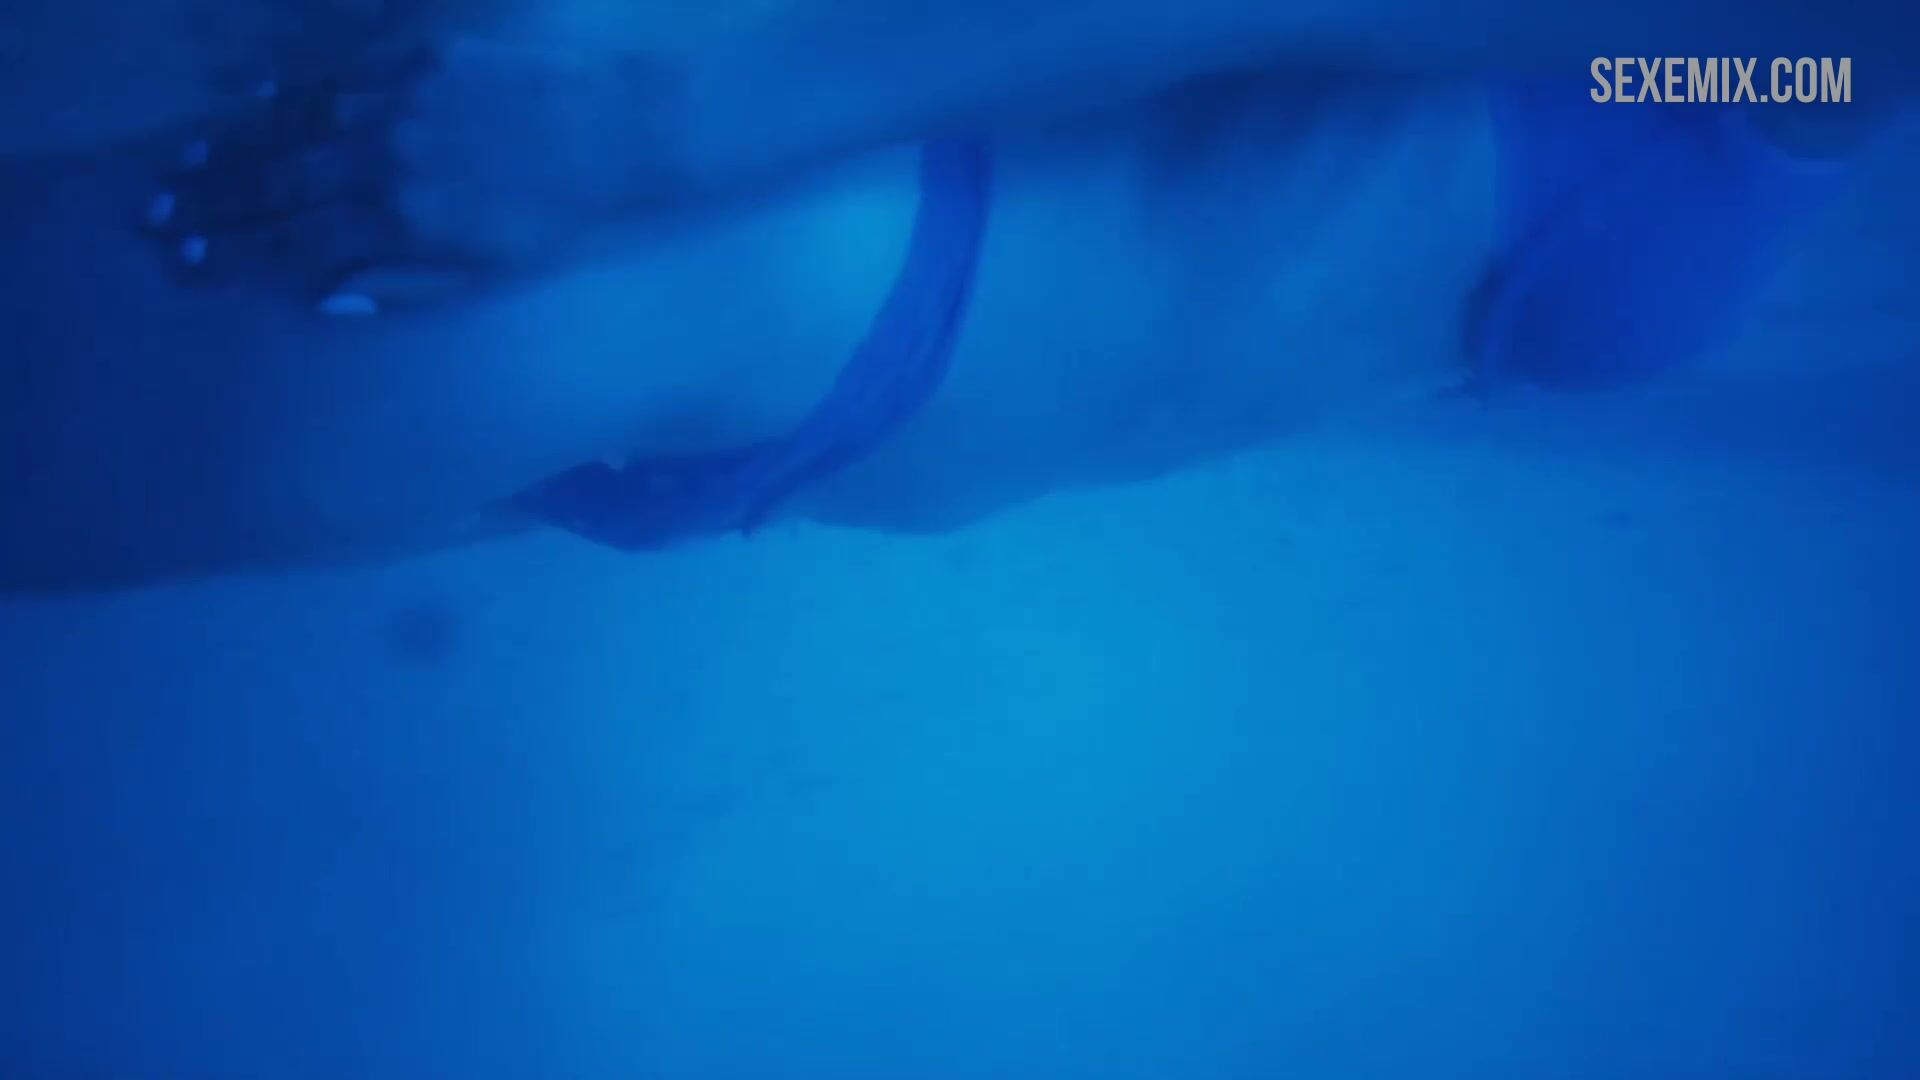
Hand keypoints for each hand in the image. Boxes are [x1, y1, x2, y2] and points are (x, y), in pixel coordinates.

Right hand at [143, 37, 686, 310]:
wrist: (625, 139)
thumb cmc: (565, 226)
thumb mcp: (492, 279)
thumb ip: (404, 291)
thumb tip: (324, 303)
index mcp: (407, 223)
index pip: (298, 245)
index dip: (237, 257)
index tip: (187, 265)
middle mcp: (392, 160)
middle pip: (279, 185)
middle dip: (211, 205)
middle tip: (155, 217)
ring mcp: (404, 103)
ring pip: (296, 127)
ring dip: (234, 149)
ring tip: (184, 166)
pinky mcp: (425, 59)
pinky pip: (341, 80)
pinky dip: (292, 99)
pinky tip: (255, 109)